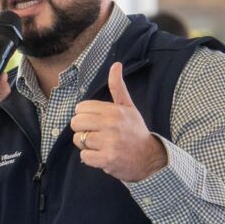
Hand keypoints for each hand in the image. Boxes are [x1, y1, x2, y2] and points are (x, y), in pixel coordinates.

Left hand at [69, 62, 167, 181]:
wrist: (149, 158)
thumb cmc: (135, 131)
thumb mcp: (128, 107)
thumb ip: (118, 87)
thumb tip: (115, 64)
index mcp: (114, 110)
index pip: (80, 108)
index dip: (85, 115)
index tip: (96, 121)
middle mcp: (111, 124)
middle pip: (75, 123)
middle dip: (82, 129)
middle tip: (96, 134)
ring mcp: (109, 142)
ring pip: (78, 140)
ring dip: (86, 145)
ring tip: (101, 145)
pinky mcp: (107, 159)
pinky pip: (84, 156)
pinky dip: (90, 158)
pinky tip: (102, 155)